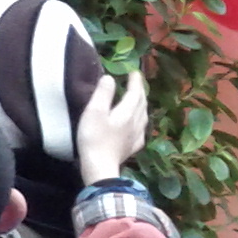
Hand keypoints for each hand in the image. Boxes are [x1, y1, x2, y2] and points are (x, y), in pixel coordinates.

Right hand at [75, 69, 148, 184]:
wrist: (100, 166)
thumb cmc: (94, 137)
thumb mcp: (94, 111)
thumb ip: (103, 93)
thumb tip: (110, 78)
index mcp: (126, 112)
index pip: (135, 93)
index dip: (135, 82)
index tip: (134, 72)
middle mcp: (135, 122)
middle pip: (142, 104)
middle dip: (140, 91)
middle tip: (136, 82)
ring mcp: (136, 136)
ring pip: (143, 116)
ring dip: (142, 104)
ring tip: (139, 99)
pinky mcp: (132, 146)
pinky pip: (142, 129)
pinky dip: (141, 120)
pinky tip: (138, 124)